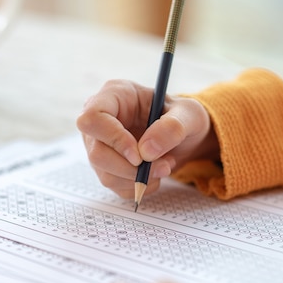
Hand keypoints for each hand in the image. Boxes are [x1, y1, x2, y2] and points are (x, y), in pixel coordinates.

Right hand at [77, 80, 217, 198]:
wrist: (184, 136)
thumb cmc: (182, 117)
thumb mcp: (190, 115)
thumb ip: (172, 127)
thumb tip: (147, 151)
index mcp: (115, 95)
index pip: (93, 118)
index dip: (113, 139)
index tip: (139, 155)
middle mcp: (101, 121)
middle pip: (97, 153)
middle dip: (131, 168)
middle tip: (163, 166)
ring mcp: (100, 145)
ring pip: (105, 174)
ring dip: (139, 179)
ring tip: (164, 166)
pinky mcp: (106, 166)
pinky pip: (115, 185)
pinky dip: (138, 186)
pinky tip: (154, 174)